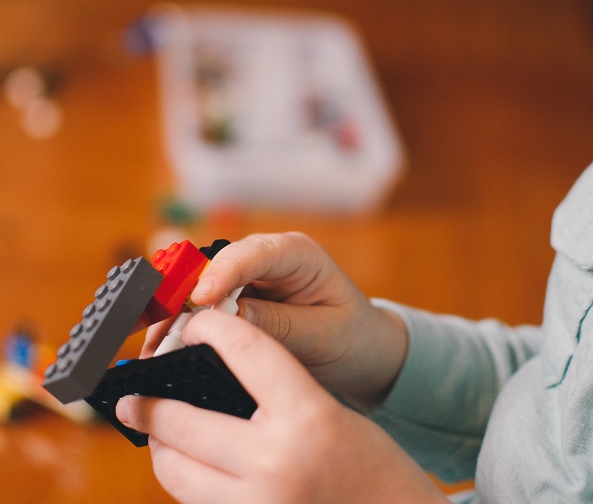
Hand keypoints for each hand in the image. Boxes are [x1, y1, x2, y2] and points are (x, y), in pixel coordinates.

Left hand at [118, 310, 445, 503]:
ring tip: (154, 428)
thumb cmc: (375, 466)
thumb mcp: (332, 413)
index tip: (194, 323)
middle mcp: (275, 464)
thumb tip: (216, 372)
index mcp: (308, 418)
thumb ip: (278, 391)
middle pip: (183, 419)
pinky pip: (194, 502)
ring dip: (159, 444)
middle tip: (132, 393)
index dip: (212, 327)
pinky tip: (187, 462)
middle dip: (149, 401)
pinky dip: (184, 478)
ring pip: (174, 471)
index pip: (246, 351)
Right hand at [144, 232, 407, 410]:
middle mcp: (267, 257)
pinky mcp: (237, 296)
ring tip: (154, 347)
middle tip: (160, 333)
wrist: (361, 348)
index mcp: (298, 254)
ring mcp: (249, 275)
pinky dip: (183, 325)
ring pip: (200, 284)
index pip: (254, 254)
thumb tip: (227, 318)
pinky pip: (203, 305)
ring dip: (176, 314)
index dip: (222, 273)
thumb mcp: (323, 335)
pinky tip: (165, 347)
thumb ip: (278, 324)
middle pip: (215, 266)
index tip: (199, 300)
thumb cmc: (350, 336)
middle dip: (184, 297)